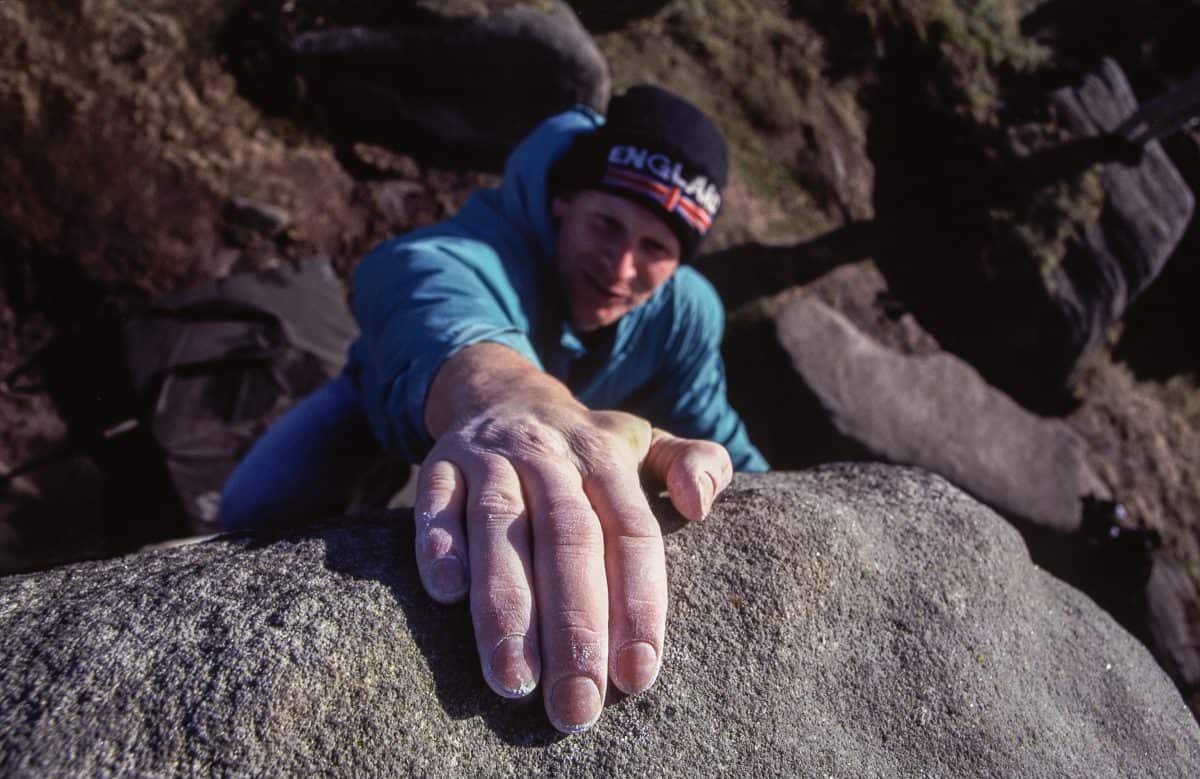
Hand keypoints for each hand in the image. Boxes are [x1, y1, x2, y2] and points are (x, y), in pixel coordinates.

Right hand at [412, 402, 731, 732]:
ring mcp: (492, 457)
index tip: (636, 674)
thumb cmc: (587, 446)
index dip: (637, 603)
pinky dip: (439, 541)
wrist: (504, 392)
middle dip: (573, 627)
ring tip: (512, 680)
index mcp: (607, 459)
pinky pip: (436, 500)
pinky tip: (446, 594)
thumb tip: (702, 502)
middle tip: (575, 703)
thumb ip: (696, 464)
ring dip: (505, 605)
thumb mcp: (648, 443)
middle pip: (567, 539)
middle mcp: (551, 455)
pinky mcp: (440, 462)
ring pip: (500, 527)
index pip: (630, 532)